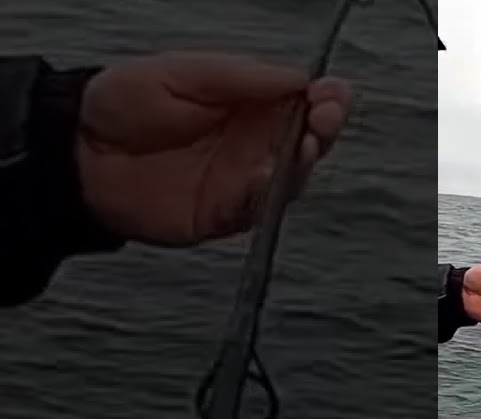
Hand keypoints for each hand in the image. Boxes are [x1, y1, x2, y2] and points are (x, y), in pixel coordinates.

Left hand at [76, 52, 352, 245]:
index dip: (327, 98)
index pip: (306, 100)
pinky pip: (259, 209)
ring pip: (295, 176)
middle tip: (325, 120)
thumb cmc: (124, 103)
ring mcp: (245, 180)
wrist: (78, 153)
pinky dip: (269, 196)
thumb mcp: (184, 72)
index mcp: (251, 102)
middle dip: (326, 129)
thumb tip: (301, 79)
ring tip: (305, 146)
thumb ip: (242, 77)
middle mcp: (256, 142)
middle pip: (312, 140)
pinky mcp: (227, 214)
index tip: (333, 95)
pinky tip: (267, 176)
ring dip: (305, 162)